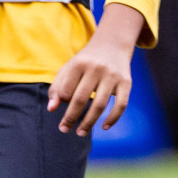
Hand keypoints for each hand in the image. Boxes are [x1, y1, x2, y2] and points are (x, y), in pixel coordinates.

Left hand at [47, 2, 143, 134]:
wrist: (112, 44)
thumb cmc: (86, 61)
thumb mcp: (69, 68)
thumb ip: (57, 87)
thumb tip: (51, 109)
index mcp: (80, 63)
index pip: (66, 90)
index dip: (62, 102)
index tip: (61, 109)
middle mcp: (97, 68)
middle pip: (81, 99)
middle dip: (71, 117)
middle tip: (64, 129)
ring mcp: (113, 75)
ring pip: (100, 104)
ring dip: (89, 122)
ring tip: (80, 132)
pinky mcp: (126, 82)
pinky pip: (121, 104)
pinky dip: (113, 118)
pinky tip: (105, 127)